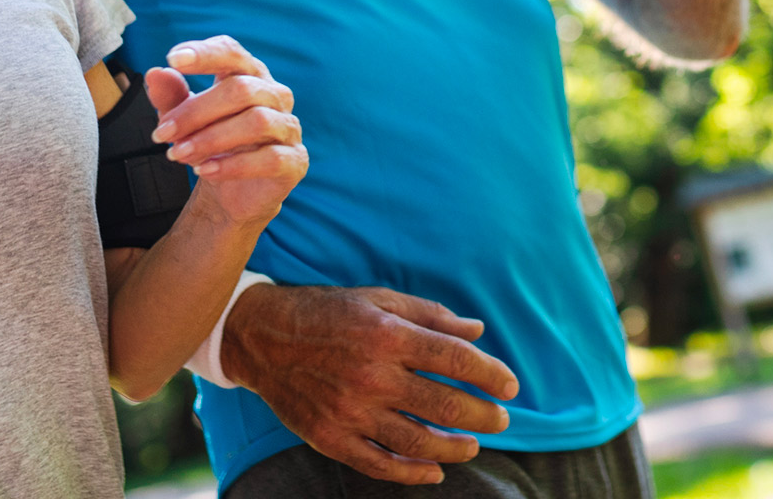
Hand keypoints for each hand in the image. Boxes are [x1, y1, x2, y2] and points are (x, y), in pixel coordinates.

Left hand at [147, 36, 306, 226]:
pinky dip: (233, 165)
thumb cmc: (213, 145)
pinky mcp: (295, 160)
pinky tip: (205, 171)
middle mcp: (275, 95)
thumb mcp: (185, 121)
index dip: (206, 53)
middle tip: (161, 133)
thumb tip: (156, 74)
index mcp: (249, 75)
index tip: (173, 59)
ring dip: (211, 139)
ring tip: (178, 154)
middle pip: (241, 89)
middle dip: (196, 111)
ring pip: (257, 121)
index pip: (232, 53)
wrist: (234, 193)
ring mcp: (289, 127)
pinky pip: (269, 158)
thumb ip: (172, 97)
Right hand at [221, 283, 520, 484]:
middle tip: (501, 419)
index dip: (490, 374)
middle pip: (444, 405)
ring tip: (473, 444)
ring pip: (417, 442)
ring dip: (455, 447)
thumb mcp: (380, 300)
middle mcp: (371, 376)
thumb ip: (431, 316)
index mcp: (387, 335)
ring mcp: (350, 412)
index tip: (510, 386)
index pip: (455, 359)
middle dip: (482, 415)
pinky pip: (380, 465)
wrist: (262, 337)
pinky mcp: (331, 438)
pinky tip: (435, 471)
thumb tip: (478, 332)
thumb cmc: (328, 313)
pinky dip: (412, 473)